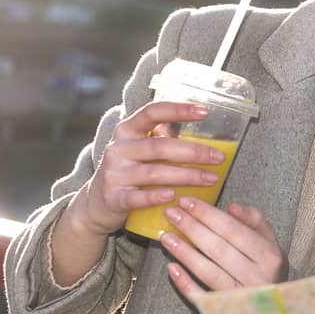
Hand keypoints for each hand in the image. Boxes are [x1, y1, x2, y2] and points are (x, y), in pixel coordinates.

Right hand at [71, 100, 227, 236]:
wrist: (96, 204)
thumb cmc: (128, 170)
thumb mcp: (139, 147)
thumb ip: (162, 136)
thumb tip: (200, 122)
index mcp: (126, 130)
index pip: (151, 112)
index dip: (178, 110)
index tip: (204, 112)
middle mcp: (118, 149)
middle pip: (159, 146)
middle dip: (193, 151)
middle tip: (218, 157)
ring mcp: (113, 174)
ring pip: (154, 173)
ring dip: (186, 176)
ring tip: (211, 178)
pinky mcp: (113, 198)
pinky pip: (137, 197)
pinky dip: (156, 196)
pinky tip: (174, 196)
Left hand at [161, 198, 286, 295]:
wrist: (273, 306)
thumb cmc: (267, 267)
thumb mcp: (270, 241)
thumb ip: (254, 220)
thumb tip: (231, 208)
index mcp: (269, 256)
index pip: (233, 230)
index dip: (208, 214)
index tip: (187, 201)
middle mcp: (257, 277)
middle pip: (218, 249)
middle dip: (192, 228)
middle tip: (171, 213)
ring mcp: (240, 297)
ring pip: (208, 272)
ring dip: (184, 253)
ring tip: (166, 236)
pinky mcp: (225, 312)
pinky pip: (201, 297)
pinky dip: (185, 283)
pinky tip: (171, 268)